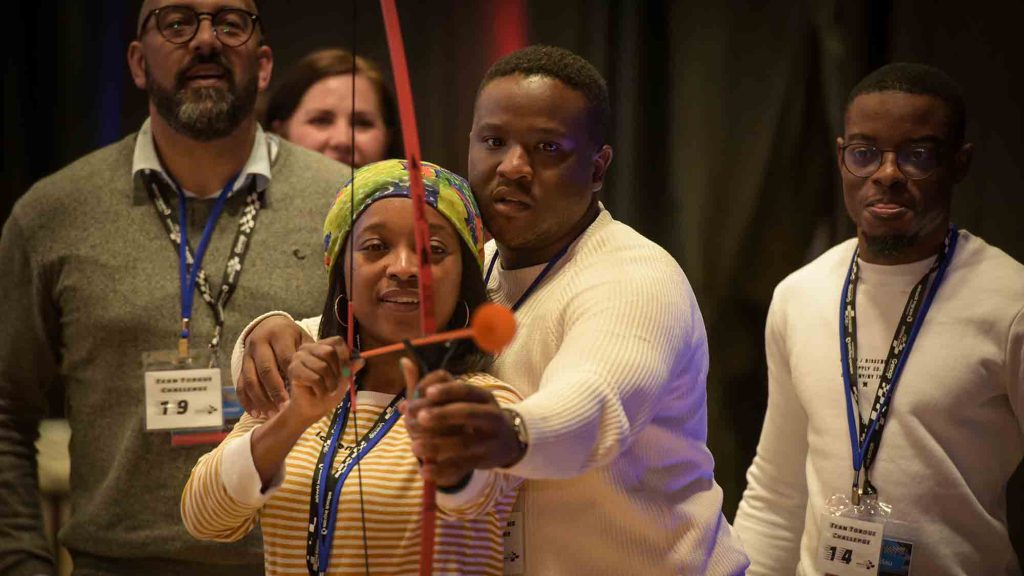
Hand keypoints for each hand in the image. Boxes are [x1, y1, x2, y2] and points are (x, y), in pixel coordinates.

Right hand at [238, 315, 312, 415]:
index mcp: (279, 334)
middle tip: (285, 407)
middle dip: (275, 391)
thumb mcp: (303, 339)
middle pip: (266, 369)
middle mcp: (260, 343)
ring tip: (271, 413)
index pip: (285, 358)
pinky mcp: (241, 365)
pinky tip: (256, 413)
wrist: (268, 326)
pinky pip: (240, 385)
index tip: (301, 391)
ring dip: (261, 399)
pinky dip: (246, 401)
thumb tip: (331, 369)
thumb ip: (314, 352)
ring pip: (251, 379)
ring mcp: (248, 355)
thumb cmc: (292, 337)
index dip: (293, 376)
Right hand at [285, 336, 363, 427]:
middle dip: (337, 372)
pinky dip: (320, 389)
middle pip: (330, 352)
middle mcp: (308, 348)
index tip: (346, 370)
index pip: (337, 341)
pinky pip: (315, 378)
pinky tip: (317, 392)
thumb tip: (361, 359)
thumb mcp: (344, 378)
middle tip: (335, 384)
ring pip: (322, 367)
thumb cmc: (328, 391)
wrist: (312, 408)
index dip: (345, 356)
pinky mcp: (293, 370)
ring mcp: (298, 357)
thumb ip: (351, 367)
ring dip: (329, 383)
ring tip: (326, 390)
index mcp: (321, 345)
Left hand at [400, 359, 523, 486]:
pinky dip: (442, 469)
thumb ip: (429, 386)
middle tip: (419, 418)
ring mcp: (489, 439)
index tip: (426, 393)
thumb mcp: (457, 400)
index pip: (465, 389)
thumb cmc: (472, 417)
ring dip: (437, 445)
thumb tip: (405, 362)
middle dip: (443, 415)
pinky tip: (424, 470)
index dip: (447, 390)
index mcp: (482, 396)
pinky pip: (462, 466)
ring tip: (414, 447)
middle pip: (468, 413)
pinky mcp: (484, 460)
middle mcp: (489, 415)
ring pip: (463, 443)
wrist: (507, 442)